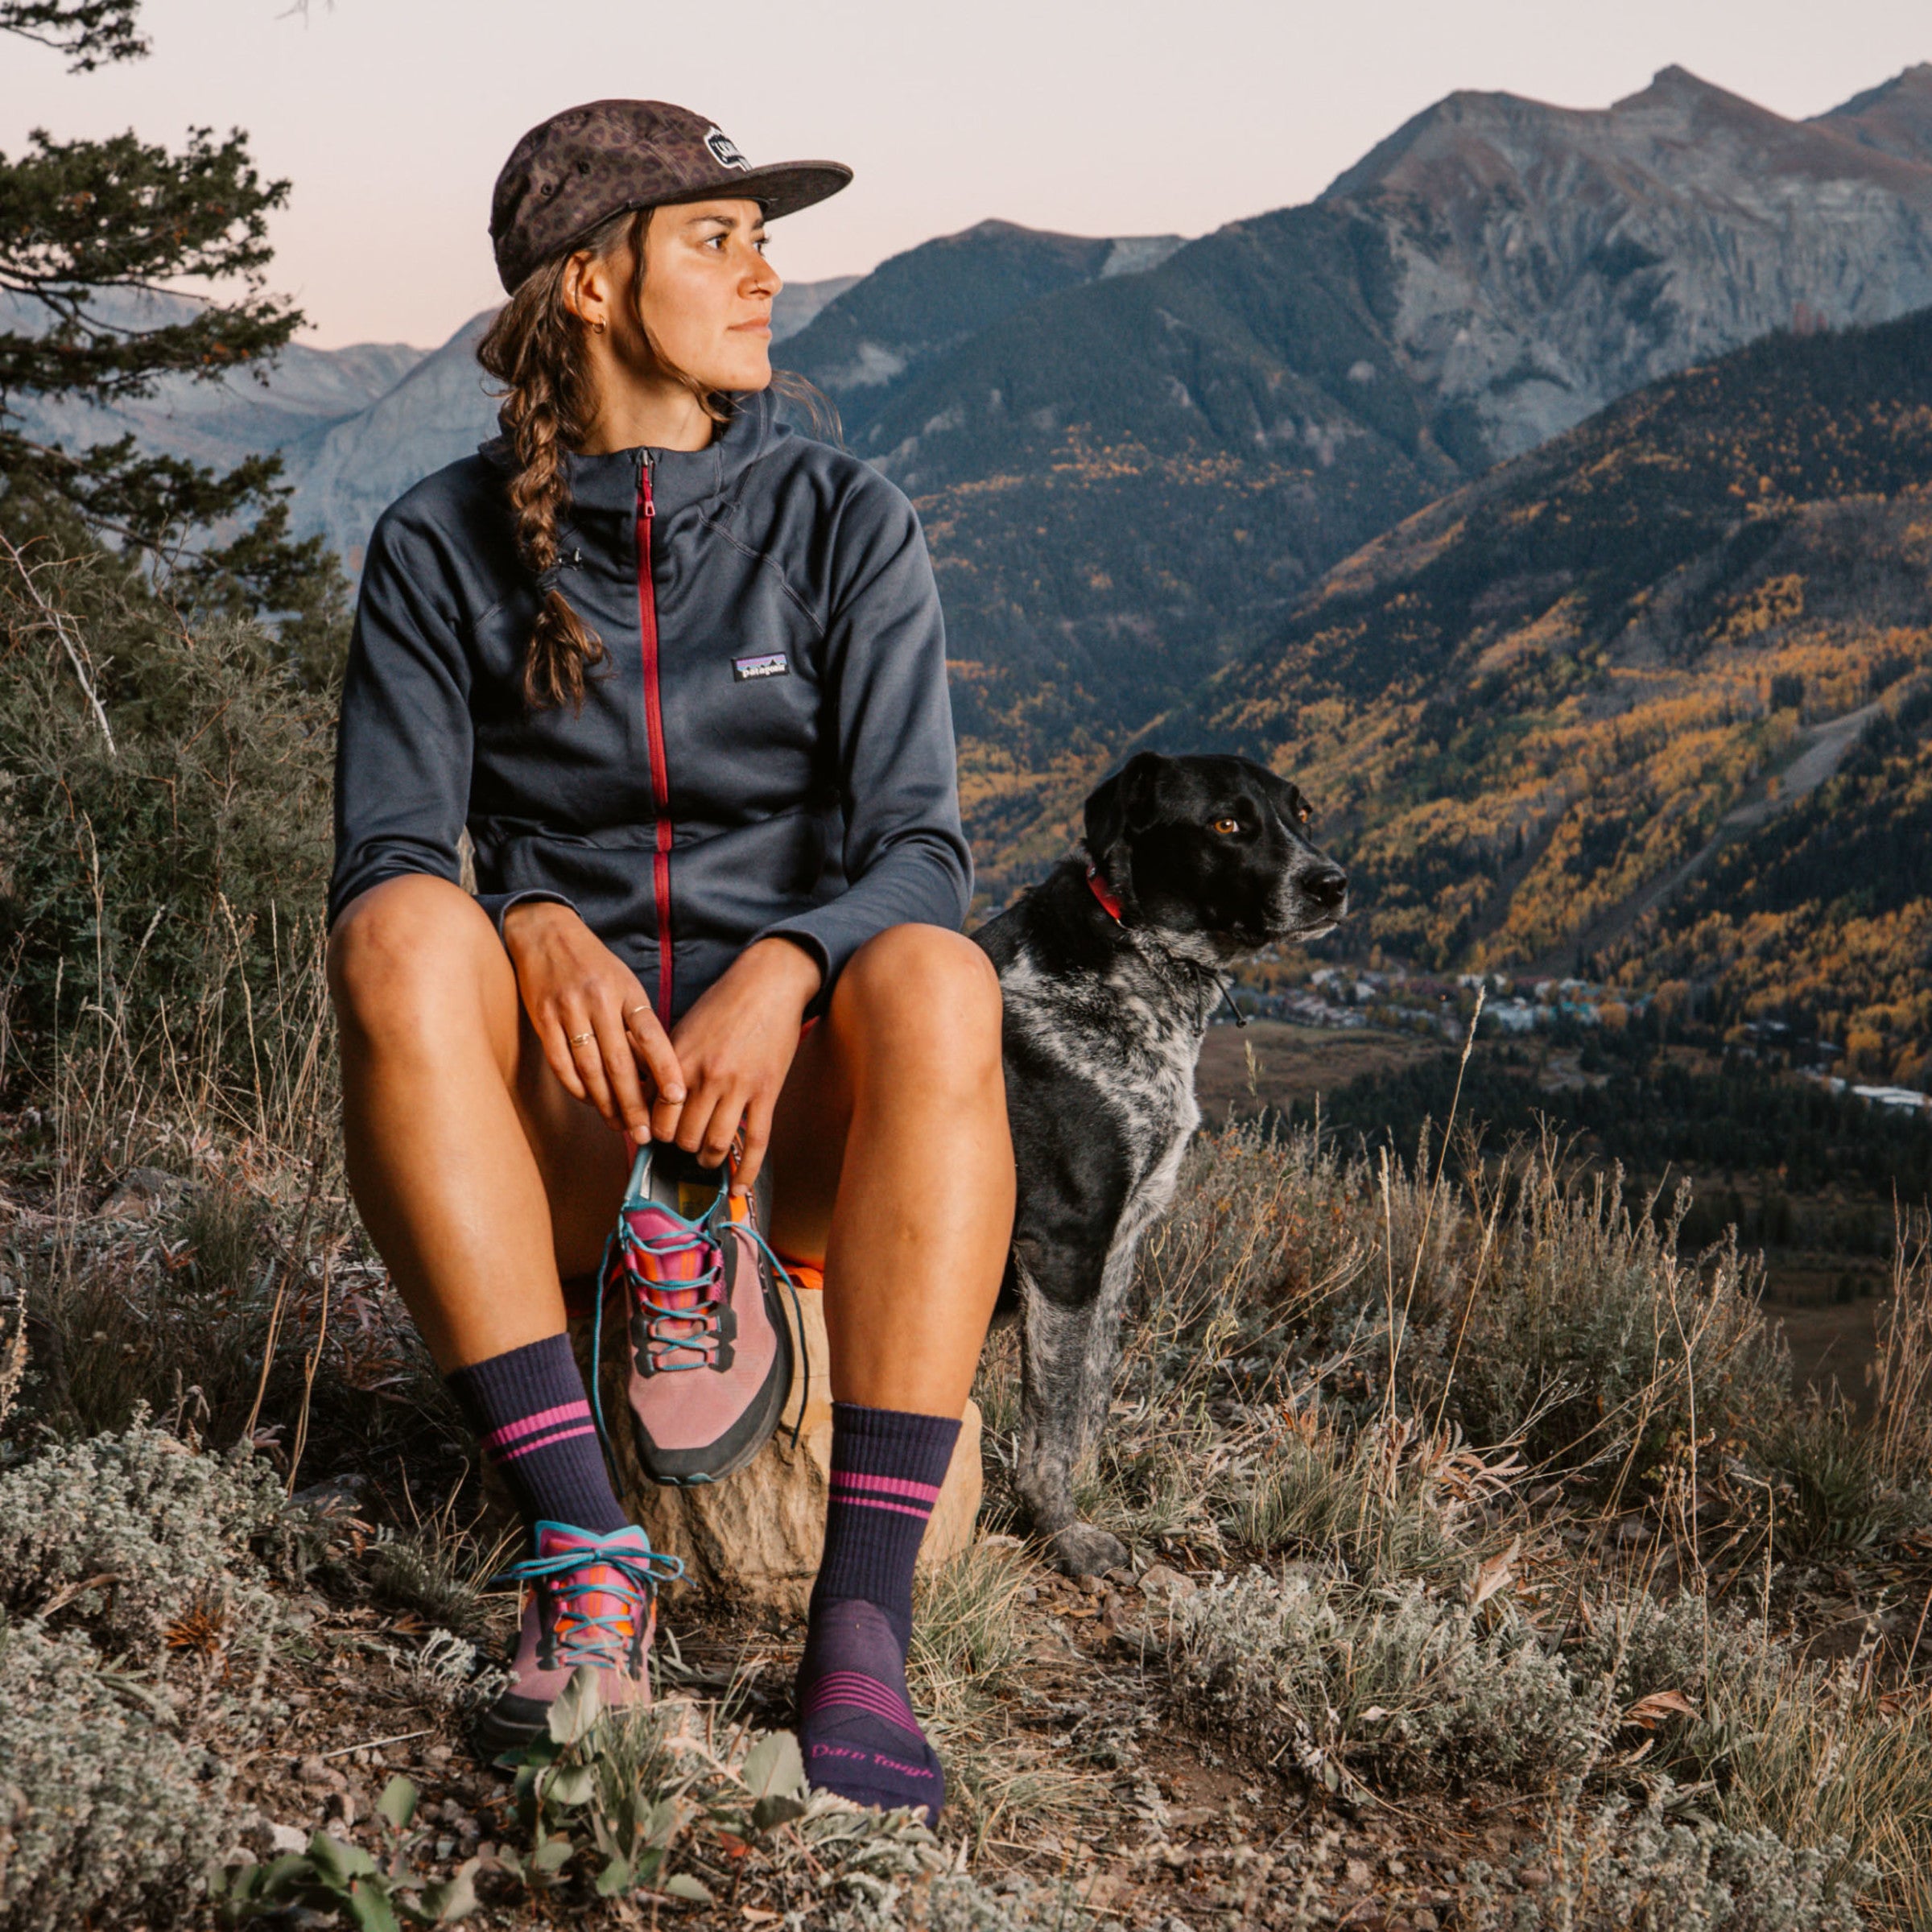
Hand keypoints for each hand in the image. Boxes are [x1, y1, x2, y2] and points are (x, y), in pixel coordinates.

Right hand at [502, 900, 684, 1143]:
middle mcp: (599, 1000)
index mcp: (627, 990)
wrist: (545, 932)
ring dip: (605, 1103)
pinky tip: (590, 1101)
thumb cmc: (593, 964)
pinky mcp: (543, 1018)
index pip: (652, 1036)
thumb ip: (637, 1021)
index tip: (678, 1098)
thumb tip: (653, 1069)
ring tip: (619, 1124)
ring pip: (590, 1068)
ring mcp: (568, 1010)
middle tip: (644, 1132)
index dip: (666, 1069)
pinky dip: (577, 1087)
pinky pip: (561, 1062)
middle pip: (620, 1062)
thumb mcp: (625, 982)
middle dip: (634, 1103)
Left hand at [664, 937, 822, 1189]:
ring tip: (706, 1156)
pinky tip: (738, 1188)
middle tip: (683, 1145)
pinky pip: (756, 1142)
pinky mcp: (767, 1092)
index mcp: (680, 1061)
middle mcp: (707, 1077)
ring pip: (716, 1143)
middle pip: (684, 1136)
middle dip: (681, 1147)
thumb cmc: (722, 1004)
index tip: (656, 1136)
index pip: (658, 1116)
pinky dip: (747, 1171)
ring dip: (708, 1157)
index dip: (655, 1132)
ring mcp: (739, 1087)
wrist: (768, 984)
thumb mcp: (683, 1028)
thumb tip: (643, 1095)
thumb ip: (664, 1064)